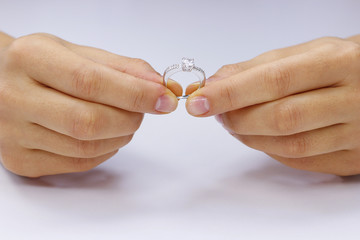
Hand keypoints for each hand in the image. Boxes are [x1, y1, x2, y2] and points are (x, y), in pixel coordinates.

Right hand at [0, 33, 179, 176]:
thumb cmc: (44, 66)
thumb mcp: (78, 53)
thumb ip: (122, 68)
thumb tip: (159, 86)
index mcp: (30, 59)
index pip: (90, 82)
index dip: (134, 94)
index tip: (164, 98)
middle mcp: (13, 97)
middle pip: (89, 121)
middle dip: (131, 118)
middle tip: (145, 110)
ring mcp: (13, 134)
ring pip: (86, 147)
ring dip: (121, 135)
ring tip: (125, 120)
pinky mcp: (21, 161)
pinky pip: (79, 163)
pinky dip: (106, 151)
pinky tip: (107, 135)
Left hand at [186, 35, 359, 175]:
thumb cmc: (340, 66)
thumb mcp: (305, 54)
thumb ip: (258, 68)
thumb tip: (215, 84)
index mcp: (340, 62)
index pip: (276, 80)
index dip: (232, 93)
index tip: (199, 101)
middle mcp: (355, 100)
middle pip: (282, 118)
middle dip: (237, 118)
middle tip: (215, 112)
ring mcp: (357, 134)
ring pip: (290, 146)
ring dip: (249, 136)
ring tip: (233, 122)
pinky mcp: (353, 159)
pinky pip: (300, 162)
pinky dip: (269, 149)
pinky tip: (259, 135)